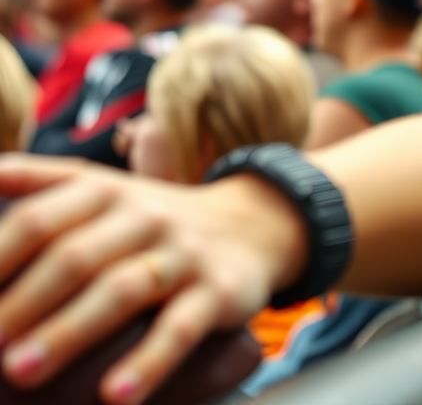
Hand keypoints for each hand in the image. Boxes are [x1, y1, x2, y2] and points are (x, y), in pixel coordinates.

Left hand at [0, 155, 305, 404]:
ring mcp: (183, 253)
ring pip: (123, 289)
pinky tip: (115, 396)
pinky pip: (180, 328)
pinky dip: (148, 362)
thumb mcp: (104, 188)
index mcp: (105, 192)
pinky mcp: (218, 291)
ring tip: (22, 371)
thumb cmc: (155, 218)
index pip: (41, 218)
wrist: (256, 223)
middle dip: (23, 303)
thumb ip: (40, 180)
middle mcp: (143, 217)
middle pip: (75, 256)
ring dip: (70, 331)